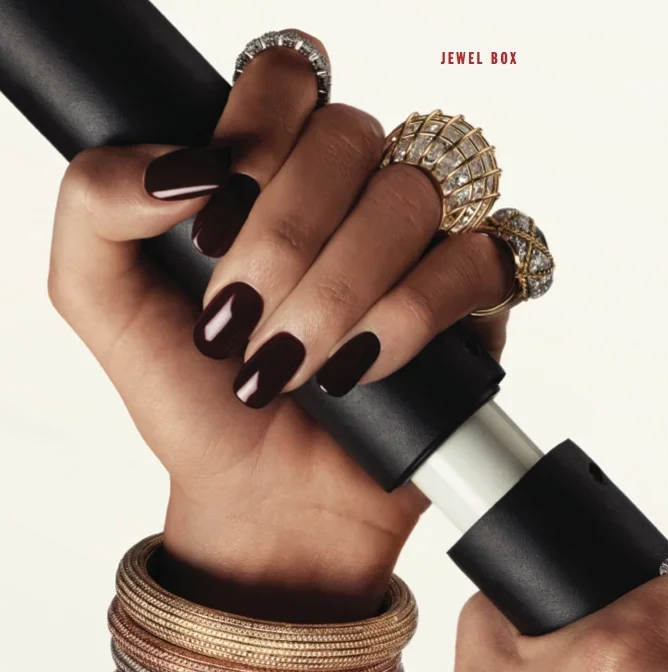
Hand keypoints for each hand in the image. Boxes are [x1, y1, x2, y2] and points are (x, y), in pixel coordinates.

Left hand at [47, 35, 512, 618]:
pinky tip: (365, 369)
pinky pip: (481, 260)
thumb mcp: (99, 302)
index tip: (208, 235)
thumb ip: (95, 200)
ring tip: (295, 365)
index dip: (253, 140)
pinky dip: (416, 314)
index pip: (289, 78)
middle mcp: (355, 195)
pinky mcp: (476, 307)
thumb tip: (184, 164)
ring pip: (413, 197)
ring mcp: (422, 246)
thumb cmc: (195, 407)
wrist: (265, 507)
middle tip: (241, 322)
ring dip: (341, 289)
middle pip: (351, 136)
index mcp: (275, 171)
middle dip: (285, 238)